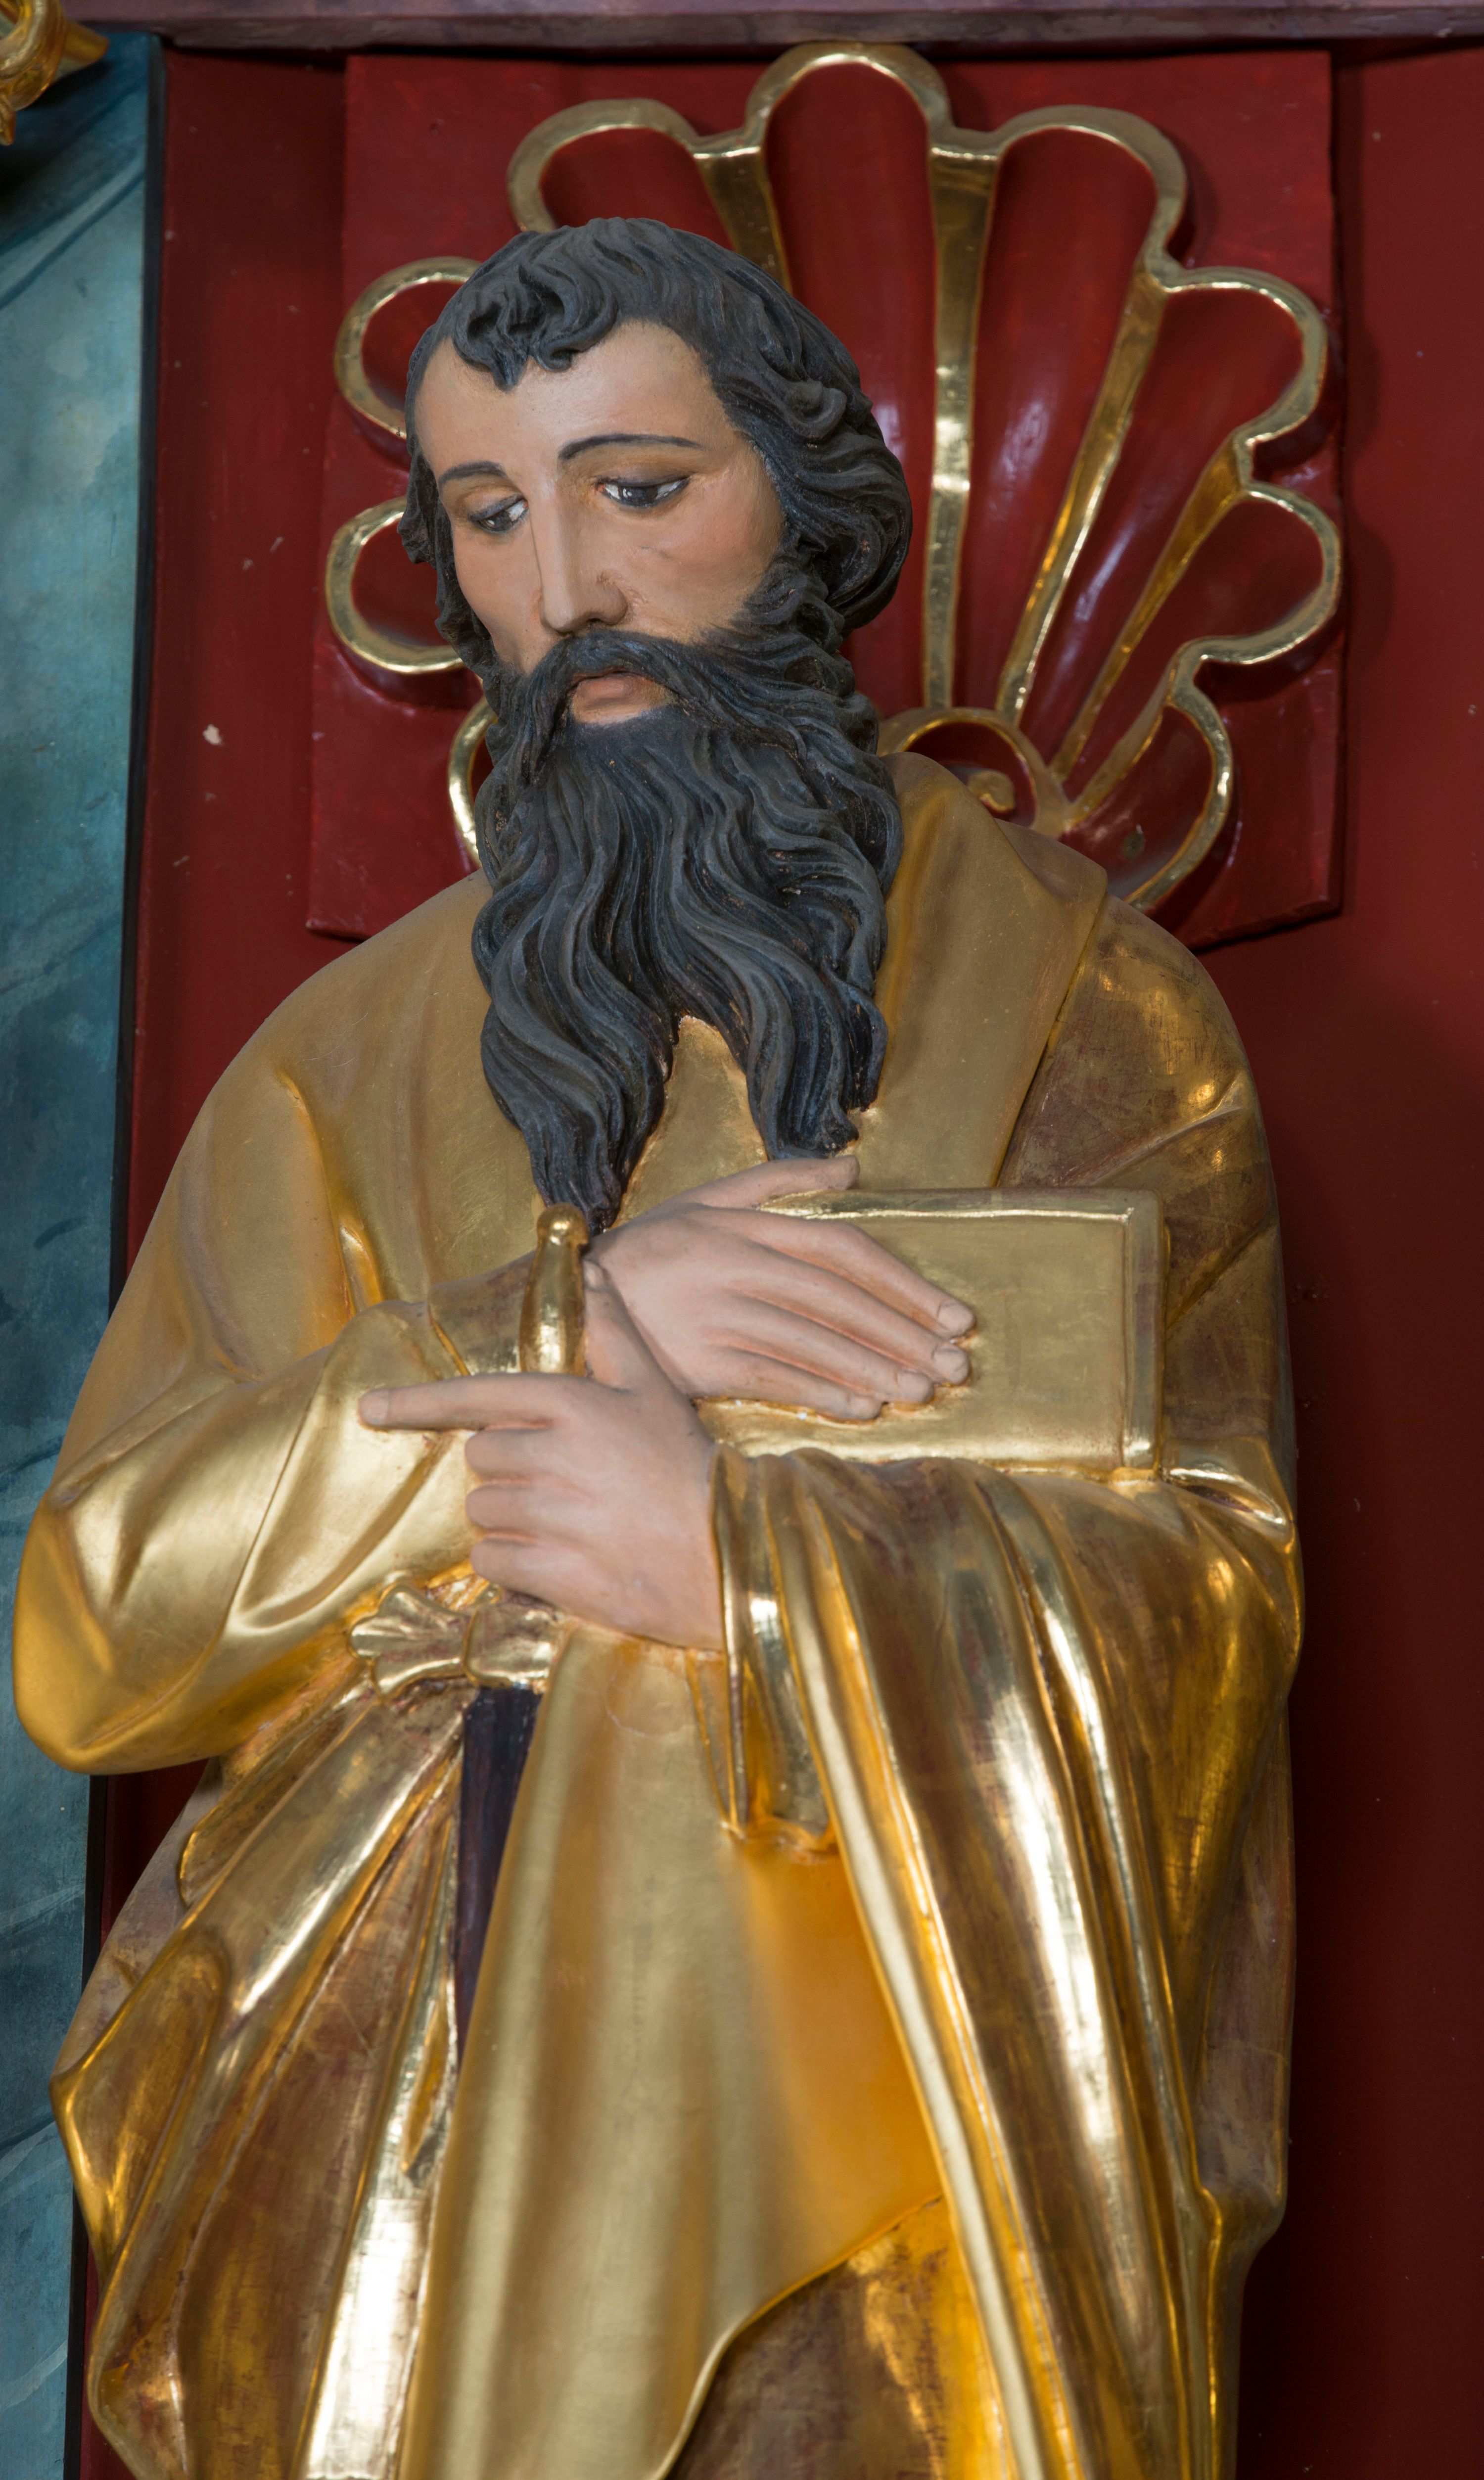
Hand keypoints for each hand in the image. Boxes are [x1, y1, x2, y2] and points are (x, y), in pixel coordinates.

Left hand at [360, 1267, 721, 1650]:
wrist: (729, 1553)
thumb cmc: (687, 1467)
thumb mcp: (654, 1391)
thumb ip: (613, 1332)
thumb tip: (591, 1271)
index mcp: (572, 1405)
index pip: (477, 1398)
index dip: (417, 1404)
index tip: (369, 1409)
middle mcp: (554, 1455)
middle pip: (482, 1458)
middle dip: (510, 1471)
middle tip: (567, 1483)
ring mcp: (551, 1515)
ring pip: (482, 1512)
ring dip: (511, 1519)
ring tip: (569, 1523)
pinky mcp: (551, 1571)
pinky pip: (491, 1561)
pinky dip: (513, 1565)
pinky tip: (559, 1560)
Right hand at [592, 1157, 973, 1420]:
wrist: (566, 1299)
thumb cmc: (647, 1251)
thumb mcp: (707, 1199)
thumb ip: (779, 1180)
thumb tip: (851, 1167)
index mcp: (746, 1225)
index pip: (844, 1251)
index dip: (905, 1285)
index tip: (953, 1317)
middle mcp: (737, 1264)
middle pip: (838, 1300)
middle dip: (903, 1334)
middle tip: (955, 1367)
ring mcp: (716, 1312)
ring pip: (812, 1340)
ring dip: (872, 1368)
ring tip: (922, 1391)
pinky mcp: (697, 1359)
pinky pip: (772, 1377)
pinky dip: (821, 1393)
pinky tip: (863, 1408)